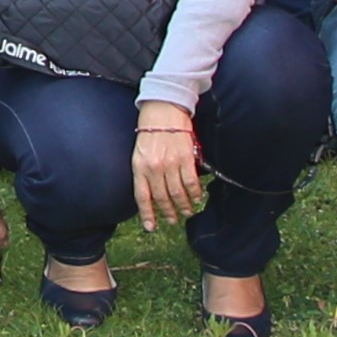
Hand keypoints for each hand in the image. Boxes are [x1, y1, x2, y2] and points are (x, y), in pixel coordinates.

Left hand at [129, 108, 204, 229]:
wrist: (163, 108)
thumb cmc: (150, 130)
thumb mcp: (139, 152)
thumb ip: (143, 172)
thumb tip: (151, 193)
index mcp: (139, 166)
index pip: (142, 196)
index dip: (147, 214)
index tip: (151, 227)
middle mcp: (154, 167)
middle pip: (162, 198)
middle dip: (168, 212)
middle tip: (173, 220)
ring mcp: (170, 163)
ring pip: (177, 193)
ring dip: (183, 206)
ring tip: (186, 212)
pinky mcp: (185, 158)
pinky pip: (191, 182)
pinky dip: (195, 193)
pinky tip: (196, 198)